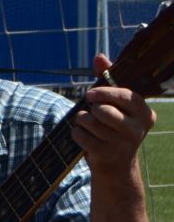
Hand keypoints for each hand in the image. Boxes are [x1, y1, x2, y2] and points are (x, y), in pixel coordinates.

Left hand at [75, 52, 157, 178]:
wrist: (116, 165)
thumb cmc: (114, 126)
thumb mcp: (116, 104)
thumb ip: (108, 79)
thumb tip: (99, 57)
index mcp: (145, 113)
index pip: (126, 96)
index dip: (105, 92)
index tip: (90, 94)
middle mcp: (138, 129)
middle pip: (103, 110)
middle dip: (92, 109)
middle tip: (93, 112)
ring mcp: (123, 144)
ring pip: (90, 122)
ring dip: (82, 120)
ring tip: (87, 123)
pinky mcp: (106, 155)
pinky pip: (81, 136)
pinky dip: (77, 133)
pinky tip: (84, 135)